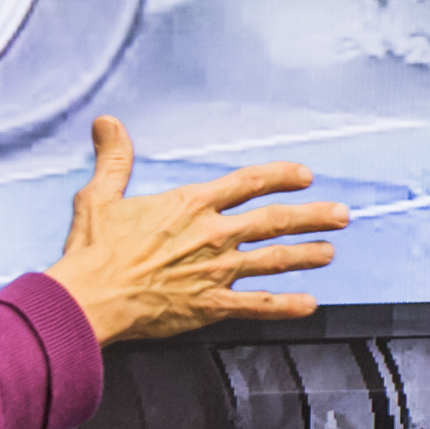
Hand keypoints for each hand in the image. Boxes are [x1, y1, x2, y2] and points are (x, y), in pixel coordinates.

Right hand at [42, 116, 348, 343]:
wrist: (89, 298)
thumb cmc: (93, 250)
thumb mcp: (100, 194)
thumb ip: (114, 158)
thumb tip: (107, 122)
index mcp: (190, 205)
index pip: (247, 183)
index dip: (280, 176)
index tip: (304, 175)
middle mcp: (211, 235)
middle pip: (274, 220)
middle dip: (312, 216)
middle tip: (341, 214)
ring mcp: (215, 271)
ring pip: (274, 260)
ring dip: (306, 255)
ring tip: (330, 252)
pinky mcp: (211, 306)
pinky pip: (257, 306)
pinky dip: (286, 306)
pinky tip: (309, 304)